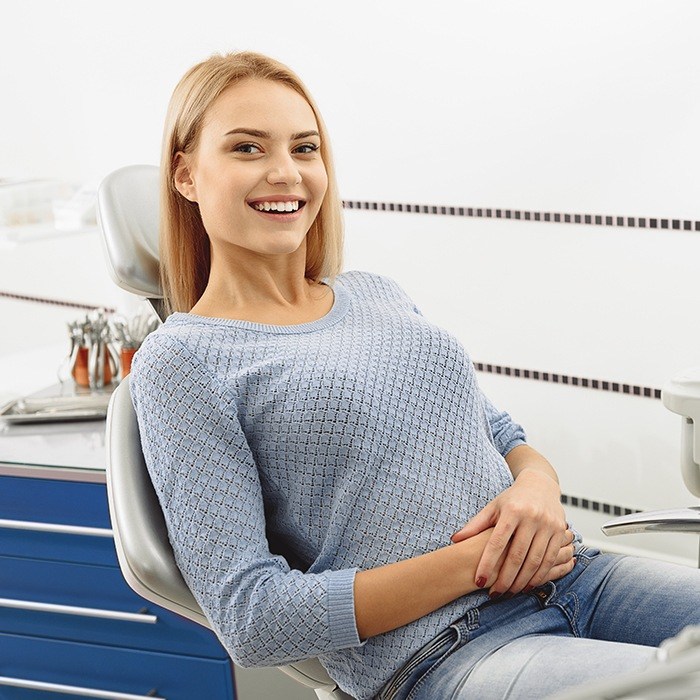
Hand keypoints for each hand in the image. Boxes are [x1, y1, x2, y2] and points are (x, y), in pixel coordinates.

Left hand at [451, 468, 567, 594]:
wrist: (541, 485)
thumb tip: (455, 540)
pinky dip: (539, 575)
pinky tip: (528, 585)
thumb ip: (475, 525)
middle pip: (517, 555)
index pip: (497, 542)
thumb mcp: (493, 508)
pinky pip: (550, 559)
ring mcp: (548, 525)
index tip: (479, 581)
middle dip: (505, 578)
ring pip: (535, 561)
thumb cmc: (512, 499)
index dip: (488, 563)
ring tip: (509, 592)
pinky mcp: (560, 532)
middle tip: (495, 593)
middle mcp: (531, 517)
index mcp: (512, 511)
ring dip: (522, 581)